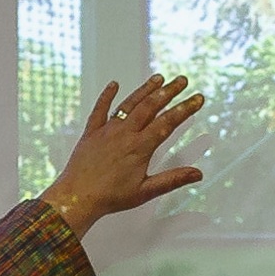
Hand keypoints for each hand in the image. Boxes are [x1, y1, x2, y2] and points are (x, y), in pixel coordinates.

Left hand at [45, 74, 212, 232]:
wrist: (77, 197)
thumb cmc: (109, 197)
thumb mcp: (145, 191)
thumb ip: (172, 180)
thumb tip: (196, 174)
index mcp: (140, 147)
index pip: (168, 122)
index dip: (185, 108)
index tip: (197, 98)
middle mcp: (124, 134)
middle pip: (151, 106)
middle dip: (169, 91)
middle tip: (182, 81)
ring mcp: (107, 131)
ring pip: (129, 103)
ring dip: (145, 89)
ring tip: (158, 78)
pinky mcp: (91, 133)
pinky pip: (100, 109)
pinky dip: (107, 95)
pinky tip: (114, 84)